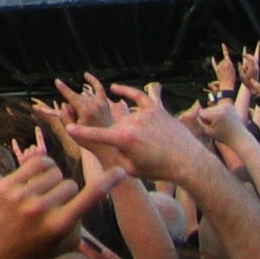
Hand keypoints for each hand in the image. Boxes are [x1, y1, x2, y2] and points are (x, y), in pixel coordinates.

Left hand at [0, 152, 122, 258]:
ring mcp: (21, 196)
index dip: (109, 182)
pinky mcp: (6, 185)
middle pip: (71, 184)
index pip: (91, 197)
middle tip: (55, 207)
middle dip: (68, 194)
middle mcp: (41, 209)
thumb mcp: (64, 242)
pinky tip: (38, 178)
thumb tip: (93, 190)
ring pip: (54, 171)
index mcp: (59, 225)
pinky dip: (42, 167)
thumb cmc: (34, 248)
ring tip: (43, 196)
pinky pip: (36, 163)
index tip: (121, 171)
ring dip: (53, 181)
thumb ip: (79, 220)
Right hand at [69, 85, 226, 188]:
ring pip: (126, 118)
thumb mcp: (131, 169)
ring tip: (147, 143)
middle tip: (141, 154)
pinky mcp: (157, 110)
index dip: (80, 132)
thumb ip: (117, 155)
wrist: (190, 163)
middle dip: (121, 141)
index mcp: (122, 139)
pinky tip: (115, 88)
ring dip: (131, 130)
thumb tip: (113, 144)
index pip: (95, 134)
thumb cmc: (161, 170)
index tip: (68, 128)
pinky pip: (140, 96)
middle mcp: (131, 123)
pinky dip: (127, 90)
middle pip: (115, 127)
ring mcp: (145, 114)